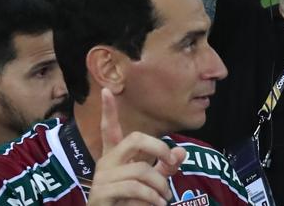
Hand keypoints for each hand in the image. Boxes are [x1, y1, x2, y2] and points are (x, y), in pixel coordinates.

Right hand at [86, 88, 186, 205]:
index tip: (106, 89)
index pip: (110, 129)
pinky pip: (135, 188)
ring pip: (141, 170)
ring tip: (165, 198)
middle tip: (172, 161)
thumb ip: (165, 167)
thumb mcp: (152, 183)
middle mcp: (106, 162)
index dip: (108, 111)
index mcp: (115, 157)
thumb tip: (182, 151)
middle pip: (134, 139)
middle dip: (159, 147)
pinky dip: (152, 197)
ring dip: (160, 185)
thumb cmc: (132, 202)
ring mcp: (102, 177)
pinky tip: (158, 204)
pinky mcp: (101, 193)